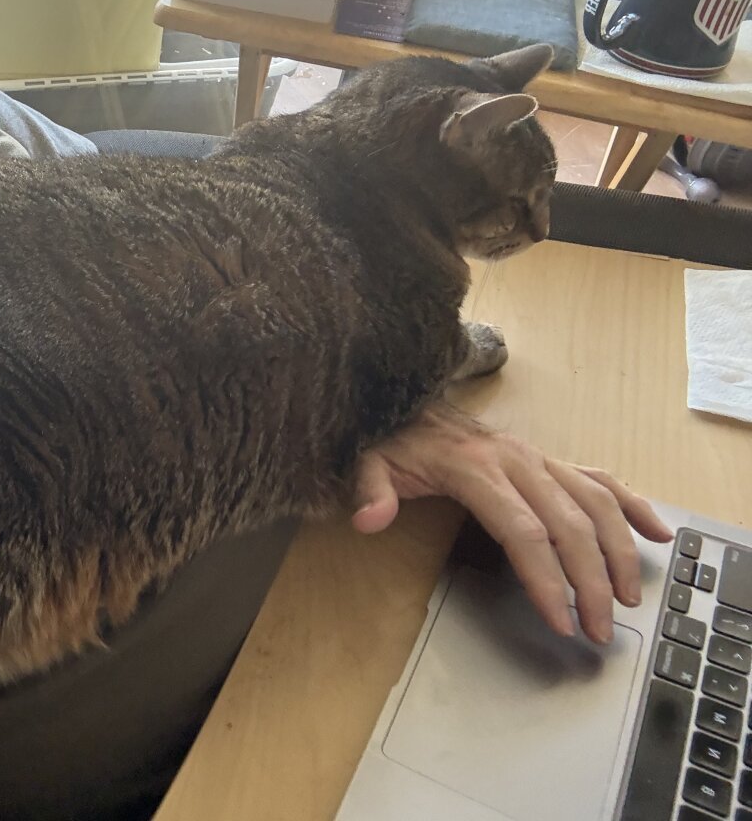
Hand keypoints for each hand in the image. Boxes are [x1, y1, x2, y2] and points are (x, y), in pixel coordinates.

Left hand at [352, 401, 672, 643]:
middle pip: (570, 525)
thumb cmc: (395, 438)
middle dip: (591, 582)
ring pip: (596, 503)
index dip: (546, 578)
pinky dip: (634, 504)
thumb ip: (371, 490)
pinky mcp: (550, 459)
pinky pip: (601, 479)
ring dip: (620, 552)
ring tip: (631, 598)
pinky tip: (658, 533)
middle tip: (599, 629)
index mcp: (477, 468)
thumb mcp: (370, 460)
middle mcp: (518, 461)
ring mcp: (539, 458)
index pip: (523, 531)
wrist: (410, 397)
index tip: (560, 620)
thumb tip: (369, 519)